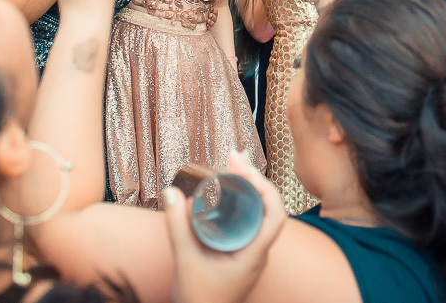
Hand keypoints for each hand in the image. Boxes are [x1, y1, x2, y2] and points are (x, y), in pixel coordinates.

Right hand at [162, 152, 287, 302]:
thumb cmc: (199, 300)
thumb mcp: (185, 259)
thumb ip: (177, 226)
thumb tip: (170, 191)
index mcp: (254, 254)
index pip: (275, 214)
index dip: (264, 187)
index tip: (242, 168)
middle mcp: (258, 252)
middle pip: (267, 208)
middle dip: (253, 179)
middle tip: (233, 156)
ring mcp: (251, 254)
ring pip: (257, 215)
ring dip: (247, 190)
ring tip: (230, 168)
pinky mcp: (240, 255)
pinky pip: (246, 224)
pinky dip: (238, 205)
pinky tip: (225, 195)